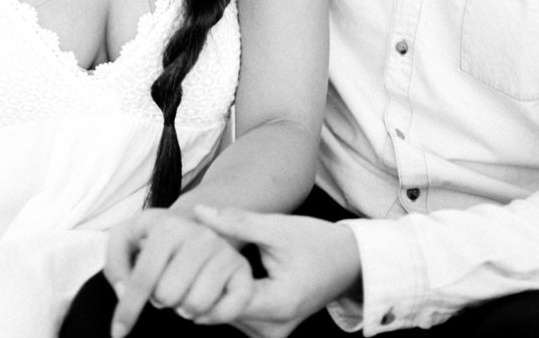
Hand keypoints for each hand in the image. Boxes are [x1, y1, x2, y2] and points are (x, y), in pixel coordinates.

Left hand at [105, 208, 252, 336]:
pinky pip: (229, 309)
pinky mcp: (243, 270)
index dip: (128, 309)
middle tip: (164, 288)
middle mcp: (200, 235)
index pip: (143, 278)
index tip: (118, 332)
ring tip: (183, 293)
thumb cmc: (154, 240)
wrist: (194, 227)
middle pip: (168, 295)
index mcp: (169, 226)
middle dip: (160, 300)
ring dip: (184, 308)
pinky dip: (211, 317)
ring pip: (195, 305)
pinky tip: (202, 307)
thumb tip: (125, 291)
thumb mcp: (127, 239)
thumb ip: (116, 264)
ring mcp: (224, 251)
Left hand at [192, 205, 361, 336]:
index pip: (223, 302)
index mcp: (278, 304)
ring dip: (213, 291)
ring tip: (206, 260)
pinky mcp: (269, 330)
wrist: (348, 261)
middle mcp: (274, 329)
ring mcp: (271, 334)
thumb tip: (199, 212)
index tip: (189, 255)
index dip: (202, 278)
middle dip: (204, 284)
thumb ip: (237, 222)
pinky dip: (225, 295)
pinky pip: (235, 315)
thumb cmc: (316, 242)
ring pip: (225, 315)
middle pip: (221, 311)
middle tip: (192, 255)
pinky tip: (222, 273)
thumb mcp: (277, 228)